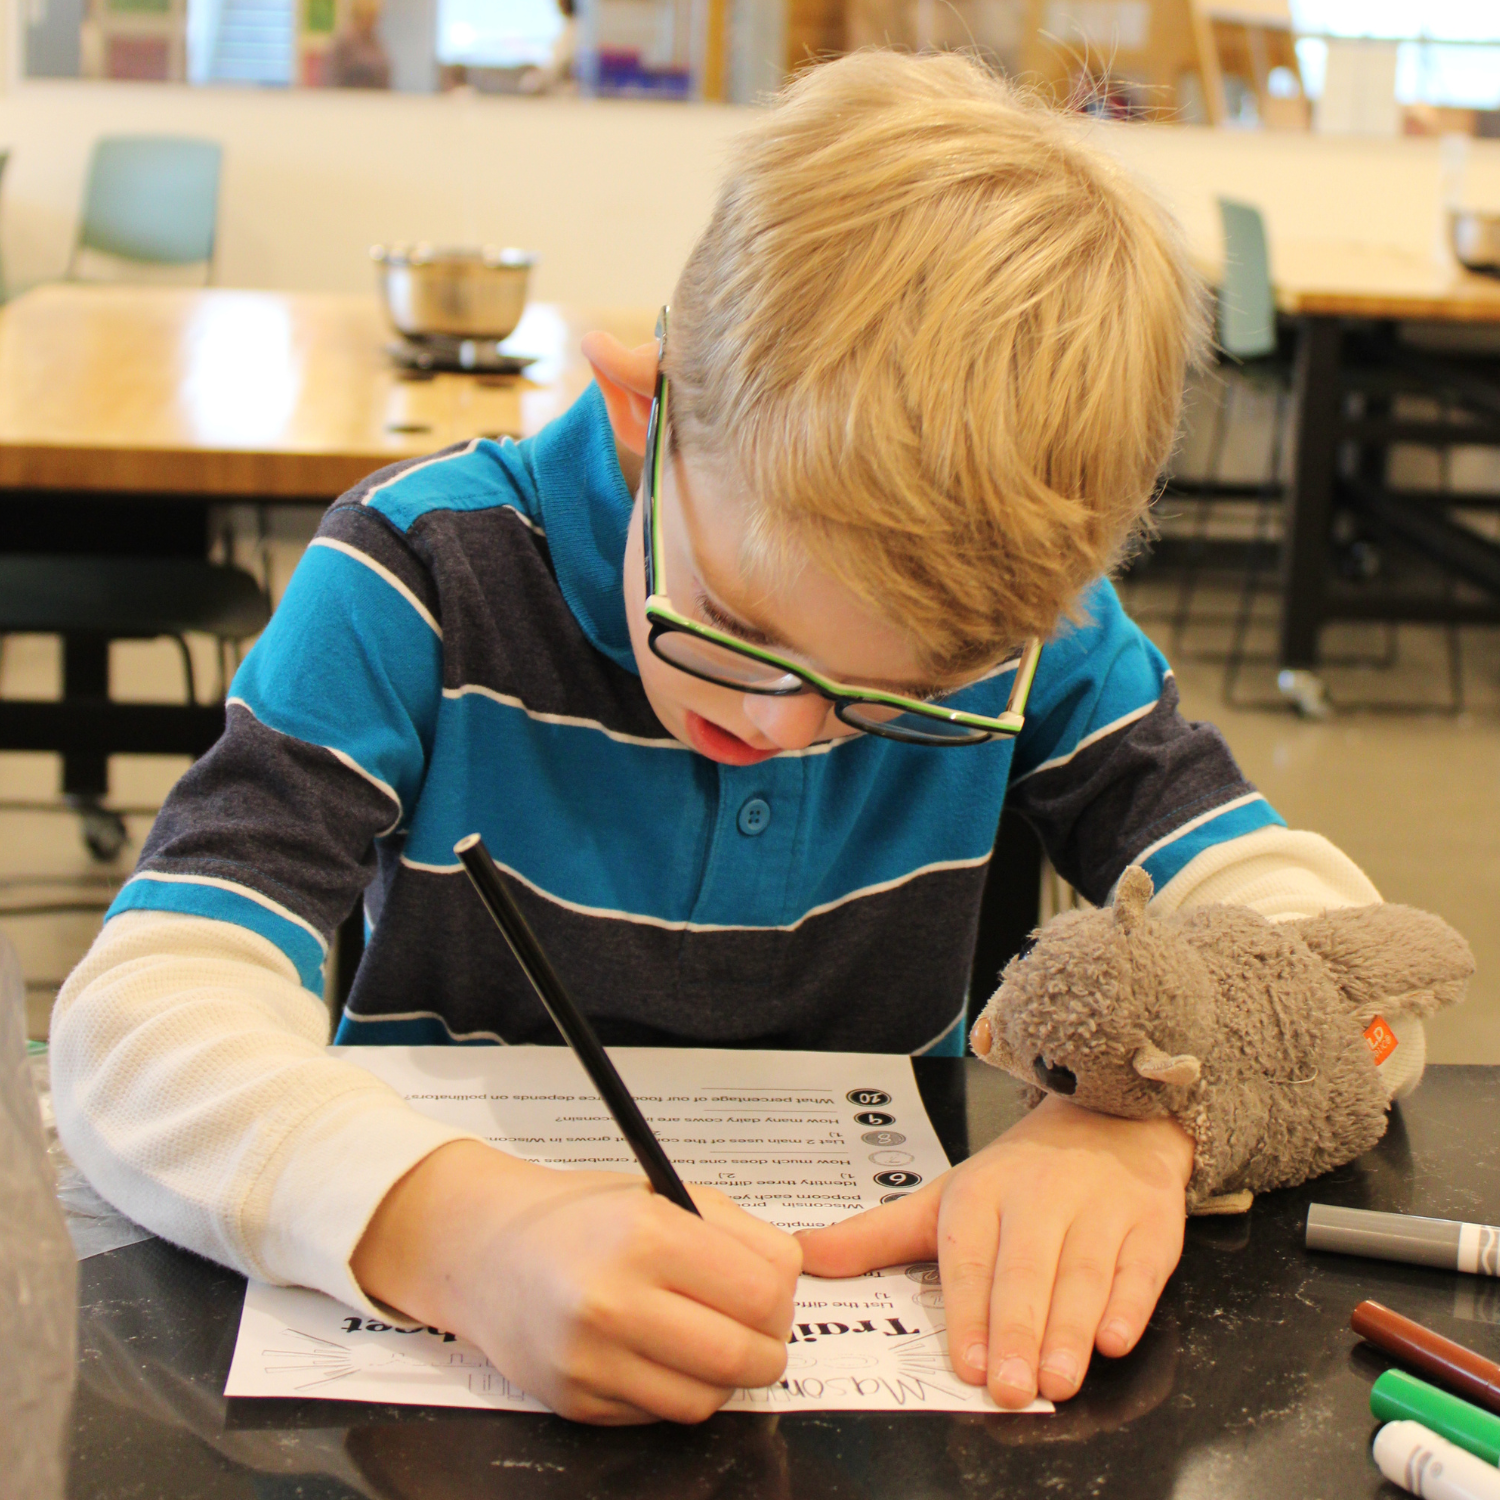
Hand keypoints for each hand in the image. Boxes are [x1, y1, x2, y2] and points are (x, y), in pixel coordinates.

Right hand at [352, 1140, 801, 1423]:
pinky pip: (660, 1416)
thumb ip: (737, 1234)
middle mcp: (616, 1299)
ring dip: (723, 1377)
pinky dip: (675, 1391)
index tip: (772, 1294)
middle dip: (765, 1347)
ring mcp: (593, 1358)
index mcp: (648, 1234)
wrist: (488, 1248)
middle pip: (743, 1355)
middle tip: (756, 1330)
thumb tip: (794, 1279)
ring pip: (706, 1399)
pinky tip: (658, 1354)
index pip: (762, 1291)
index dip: (781, 1298)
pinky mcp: (576, 1401)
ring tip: (706, 1341)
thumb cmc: (582, 1217)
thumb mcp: (664, 1195)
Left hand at [796, 1095, 1192, 1407]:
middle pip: (1026, 1270)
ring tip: (1058, 1381)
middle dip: (1018, 1332)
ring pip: (1083, 1273)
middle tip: (1010, 1390)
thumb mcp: (945, 1198)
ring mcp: (1099, 1208)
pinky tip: (1115, 1339)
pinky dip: (1130, 1303)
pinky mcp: (1149, 1223)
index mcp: (981, 1192)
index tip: (963, 1362)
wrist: (1107, 1119)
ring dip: (1070, 1329)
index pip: (970, 1255)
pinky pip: (1140, 1267)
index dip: (968, 1311)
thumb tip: (803, 1257)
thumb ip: (876, 1235)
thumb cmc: (1017, 1178)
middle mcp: (1039, 1196)